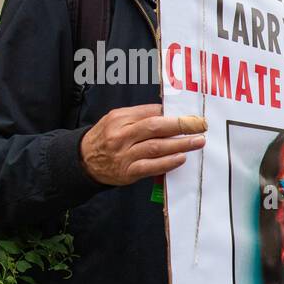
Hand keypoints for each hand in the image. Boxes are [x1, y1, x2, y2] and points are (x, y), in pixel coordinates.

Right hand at [79, 105, 205, 184]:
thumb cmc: (106, 139)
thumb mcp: (116, 121)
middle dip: (181, 125)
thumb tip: (168, 113)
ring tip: (198, 141)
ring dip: (180, 144)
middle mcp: (121, 135)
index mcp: (119, 118)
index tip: (191, 115)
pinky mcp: (128, 171)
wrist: (83, 161)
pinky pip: (151, 166)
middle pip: (155, 127)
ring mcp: (124, 154)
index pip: (150, 112)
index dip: (172, 113)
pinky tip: (181, 158)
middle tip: (200, 125)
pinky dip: (167, 162)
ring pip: (156, 147)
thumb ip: (139, 117)